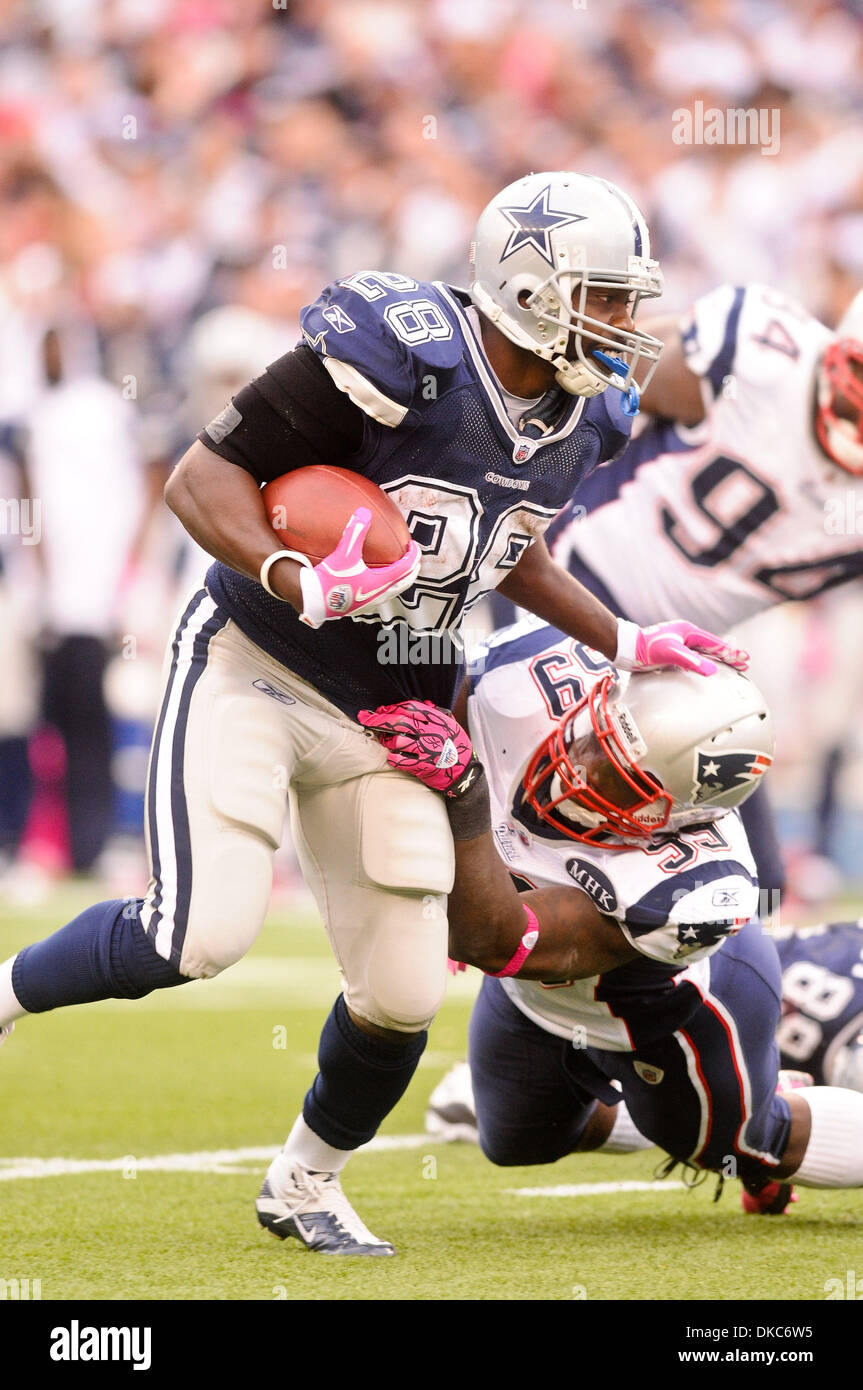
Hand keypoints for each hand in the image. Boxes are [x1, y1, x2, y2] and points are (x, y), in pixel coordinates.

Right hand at [299, 508, 420, 627]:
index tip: (414, 545)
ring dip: (401, 580)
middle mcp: (379, 594)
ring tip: (399, 570)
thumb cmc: (330, 579)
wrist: (313, 601)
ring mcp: (370, 603)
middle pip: (405, 582)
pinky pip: (381, 596)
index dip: (413, 555)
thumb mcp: (344, 553)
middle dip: (412, 569)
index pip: (406, 567)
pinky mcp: (360, 607)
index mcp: (380, 582)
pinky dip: (387, 586)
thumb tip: (363, 512)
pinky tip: (375, 581)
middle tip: (413, 558)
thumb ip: (355, 531)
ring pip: (394, 591)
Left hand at [358, 700, 473, 792]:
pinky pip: (402, 760)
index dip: (393, 707)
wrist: (465, 774)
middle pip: (400, 722)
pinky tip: (391, 757)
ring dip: (387, 740)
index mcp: (438, 720)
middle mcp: (432, 733)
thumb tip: (422, 702)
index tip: (380, 709)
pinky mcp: (424, 766)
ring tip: (386, 741)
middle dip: (379, 719)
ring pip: (398, 741)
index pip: (411, 707)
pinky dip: (393, 758)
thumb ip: (436, 713)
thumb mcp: (451, 726)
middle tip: (365, 718)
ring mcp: (427, 750)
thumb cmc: (456, 747)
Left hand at [615, 619, 748, 676]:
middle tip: (745, 662)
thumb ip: (691, 661)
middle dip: (729, 654)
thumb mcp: (670, 654)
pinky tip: (708, 668)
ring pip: (704, 652)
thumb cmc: (646, 649)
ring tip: (732, 665)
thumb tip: (712, 670)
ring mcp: (679, 643)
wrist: (626, 648)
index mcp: (688, 631)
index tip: (745, 658)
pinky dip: (705, 662)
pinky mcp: (673, 651)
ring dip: (718, 658)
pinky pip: (695, 657)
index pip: (714, 643)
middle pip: (712, 646)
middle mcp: (685, 635)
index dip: (730, 651)